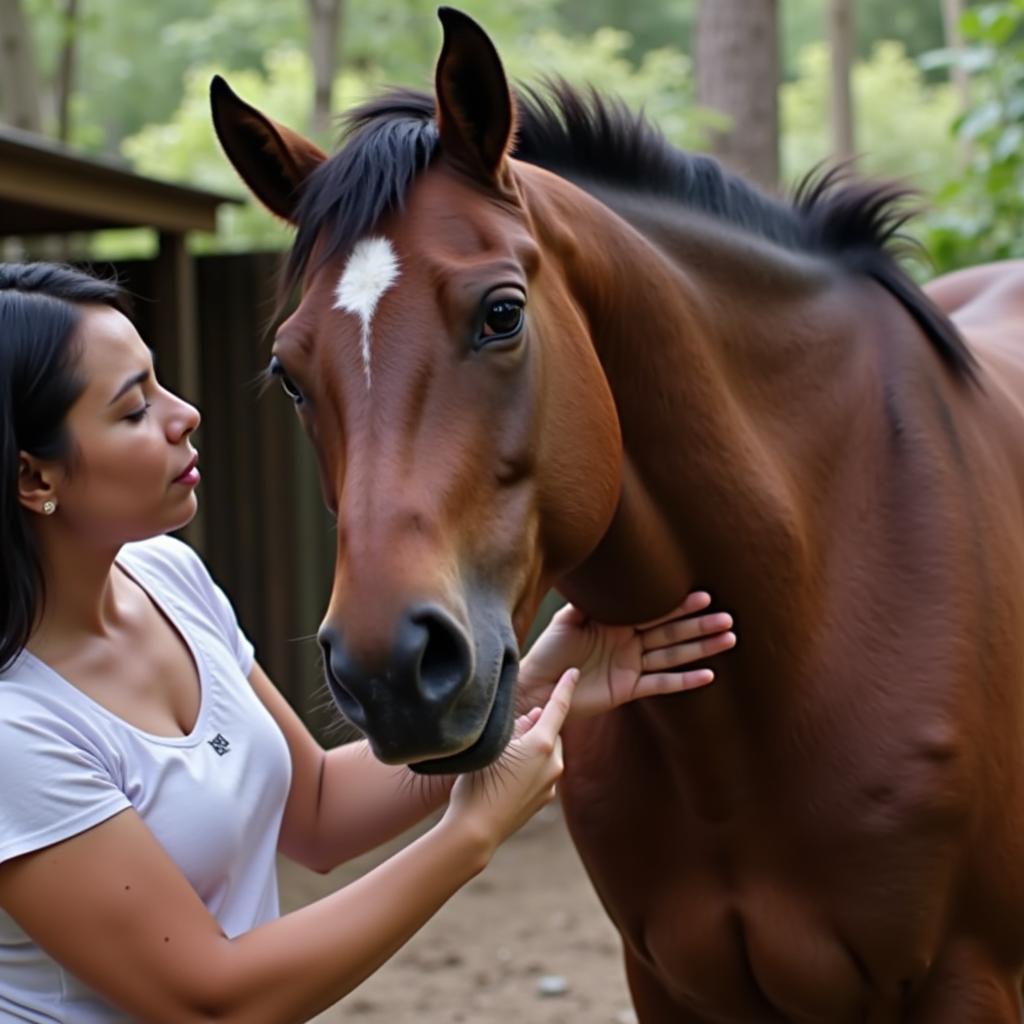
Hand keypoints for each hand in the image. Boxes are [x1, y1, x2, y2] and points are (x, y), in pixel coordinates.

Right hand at [444, 669, 576, 855]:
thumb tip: (533, 717)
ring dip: (535, 747)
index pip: (558, 707)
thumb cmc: (479, 782)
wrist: (475, 830)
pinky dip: (532, 765)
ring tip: (506, 755)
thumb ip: (517, 726)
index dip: (565, 687)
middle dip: (539, 725)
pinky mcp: (544, 800)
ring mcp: (550, 785)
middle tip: (514, 727)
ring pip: (547, 753)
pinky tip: (508, 774)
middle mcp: (554, 764)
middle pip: (551, 732)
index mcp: (542, 745)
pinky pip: (542, 772)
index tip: (574, 672)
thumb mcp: (493, 744)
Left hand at [518, 592, 735, 718]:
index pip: (654, 612)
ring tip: (728, 639)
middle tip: (728, 618)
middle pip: (670, 632)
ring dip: (700, 648)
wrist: (537, 686)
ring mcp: (631, 666)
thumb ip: (588, 601)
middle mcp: (629, 643)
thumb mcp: (567, 619)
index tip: (705, 596)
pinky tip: (708, 675)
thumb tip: (602, 574)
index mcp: (617, 623)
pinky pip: (661, 684)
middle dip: (699, 625)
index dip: (678, 605)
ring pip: (672, 655)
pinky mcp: (628, 689)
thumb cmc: (549, 650)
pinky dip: (684, 681)